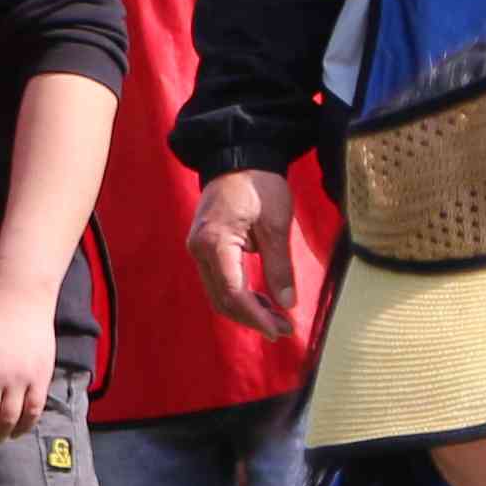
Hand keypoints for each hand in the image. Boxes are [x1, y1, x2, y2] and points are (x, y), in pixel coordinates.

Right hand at [188, 165, 299, 339]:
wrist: (239, 156)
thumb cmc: (259, 184)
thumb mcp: (276, 224)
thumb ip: (279, 266)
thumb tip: (287, 304)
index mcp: (215, 242)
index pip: (233, 293)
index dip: (256, 316)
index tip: (279, 329)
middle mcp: (199, 250)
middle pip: (222, 299)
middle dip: (253, 319)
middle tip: (283, 329)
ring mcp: (198, 249)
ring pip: (219, 294)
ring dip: (246, 311)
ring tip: (277, 319)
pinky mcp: (205, 248)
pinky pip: (219, 281)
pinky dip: (239, 296)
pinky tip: (262, 302)